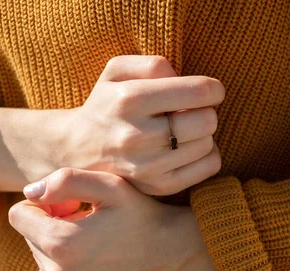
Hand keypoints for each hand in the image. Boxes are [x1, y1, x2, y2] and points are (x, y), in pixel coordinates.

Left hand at [9, 168, 219, 270]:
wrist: (176, 254)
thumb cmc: (143, 214)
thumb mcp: (110, 186)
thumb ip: (64, 181)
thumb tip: (28, 193)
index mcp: (62, 243)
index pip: (17, 216)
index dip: (43, 204)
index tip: (70, 205)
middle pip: (29, 240)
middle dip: (50, 227)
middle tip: (86, 221)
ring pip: (41, 264)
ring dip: (58, 252)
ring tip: (93, 243)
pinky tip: (96, 265)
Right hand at [65, 55, 224, 195]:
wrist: (76, 150)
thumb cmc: (106, 104)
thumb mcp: (116, 70)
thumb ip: (152, 64)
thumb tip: (184, 82)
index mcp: (129, 100)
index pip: (198, 92)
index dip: (213, 89)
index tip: (208, 91)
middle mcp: (137, 136)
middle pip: (207, 120)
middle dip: (206, 111)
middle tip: (189, 112)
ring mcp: (147, 167)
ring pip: (208, 144)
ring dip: (203, 134)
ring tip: (181, 131)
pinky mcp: (158, 187)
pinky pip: (209, 167)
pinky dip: (206, 154)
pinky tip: (186, 148)